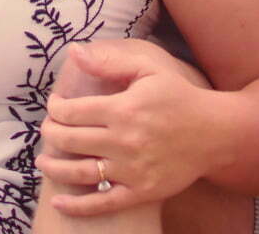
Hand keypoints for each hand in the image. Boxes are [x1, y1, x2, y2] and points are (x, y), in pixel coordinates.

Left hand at [35, 40, 216, 216]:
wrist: (215, 134)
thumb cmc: (179, 97)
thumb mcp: (149, 68)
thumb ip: (110, 61)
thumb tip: (74, 52)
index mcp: (124, 109)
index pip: (73, 111)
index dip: (56, 108)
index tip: (54, 105)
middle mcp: (125, 141)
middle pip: (70, 140)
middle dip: (51, 134)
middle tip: (47, 130)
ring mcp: (132, 170)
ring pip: (80, 172)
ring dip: (54, 168)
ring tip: (43, 163)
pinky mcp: (141, 192)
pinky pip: (102, 203)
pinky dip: (77, 206)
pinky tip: (59, 203)